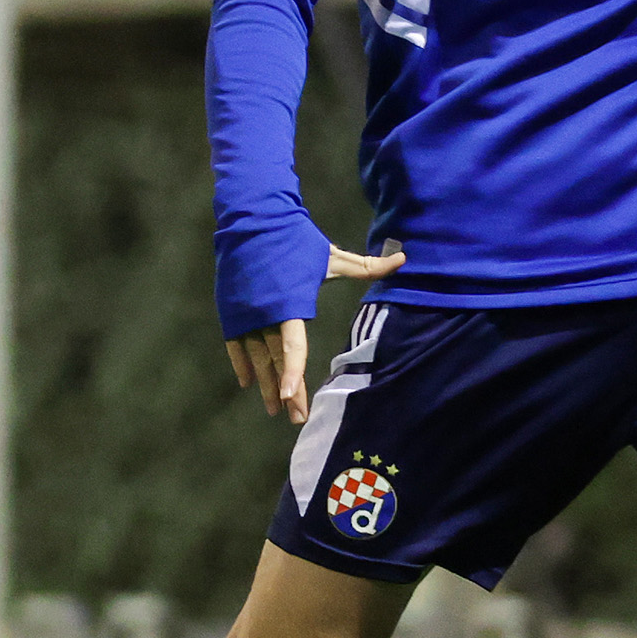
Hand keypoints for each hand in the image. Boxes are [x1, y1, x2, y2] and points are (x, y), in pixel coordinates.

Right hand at [225, 240, 404, 423]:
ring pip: (256, 359)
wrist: (252, 219)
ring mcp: (246, 315)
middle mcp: (265, 315)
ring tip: (275, 409)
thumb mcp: (332, 256)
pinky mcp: (232, 311)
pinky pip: (236, 347)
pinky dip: (243, 365)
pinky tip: (250, 384)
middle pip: (276, 361)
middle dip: (286, 392)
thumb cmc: (295, 238)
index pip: (291, 346)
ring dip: (266, 385)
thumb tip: (403, 259)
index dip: (291, 373)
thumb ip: (367, 266)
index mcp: (290, 304)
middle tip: (296, 418)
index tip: (290, 396)